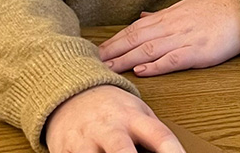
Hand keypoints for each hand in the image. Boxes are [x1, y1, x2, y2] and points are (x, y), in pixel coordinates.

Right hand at [44, 85, 182, 152]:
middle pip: (122, 151)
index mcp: (133, 118)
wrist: (70, 92)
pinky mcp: (64, 149)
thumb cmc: (110, 107)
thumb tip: (175, 150)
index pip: (160, 136)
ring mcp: (85, 139)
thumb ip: (153, 132)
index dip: (173, 151)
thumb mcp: (136, 112)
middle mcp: (109, 128)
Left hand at [98, 0, 239, 76]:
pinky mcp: (198, 51)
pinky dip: (156, 65)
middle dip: (113, 51)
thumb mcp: (184, 8)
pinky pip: (173, 59)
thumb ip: (161, 16)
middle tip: (93, 62)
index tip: (96, 51)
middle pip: (135, 39)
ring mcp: (184, 38)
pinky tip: (142, 70)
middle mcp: (171, 26)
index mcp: (167, 17)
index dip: (114, 41)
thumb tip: (142, 17)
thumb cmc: (214, 10)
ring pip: (149, 49)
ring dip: (126, 59)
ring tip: (109, 68)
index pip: (133, 29)